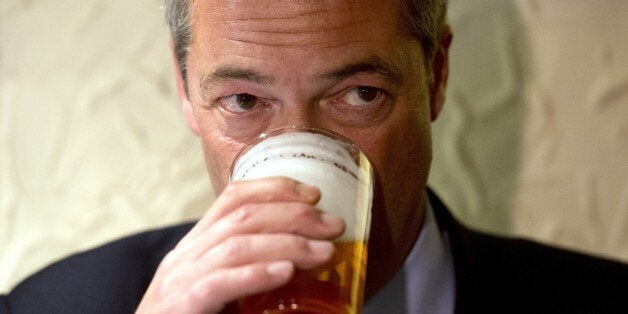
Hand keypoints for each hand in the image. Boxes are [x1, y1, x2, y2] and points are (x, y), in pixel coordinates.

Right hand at [136, 177, 344, 312]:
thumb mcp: (222, 288)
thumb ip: (249, 270)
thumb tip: (301, 262)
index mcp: (197, 245)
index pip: (234, 197)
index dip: (275, 188)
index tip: (313, 194)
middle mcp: (186, 255)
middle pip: (242, 216)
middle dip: (294, 215)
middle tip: (333, 225)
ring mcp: (179, 280)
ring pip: (236, 244)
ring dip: (287, 244)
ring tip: (324, 252)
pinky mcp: (180, 306)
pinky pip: (218, 282)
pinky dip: (255, 274)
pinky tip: (285, 274)